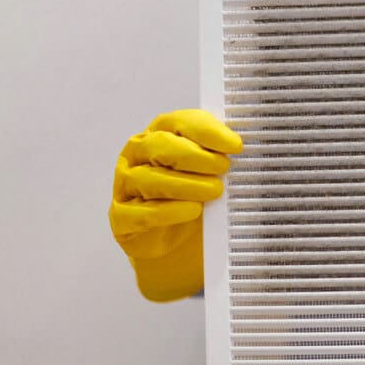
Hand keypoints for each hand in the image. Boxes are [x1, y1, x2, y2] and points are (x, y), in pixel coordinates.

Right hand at [109, 110, 242, 300]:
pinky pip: (142, 212)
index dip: (208, 132)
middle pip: (161, 146)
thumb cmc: (192, 195)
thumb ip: (219, 154)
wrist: (175, 242)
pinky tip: (192, 210)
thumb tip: (242, 146)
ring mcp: (126, 185)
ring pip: (150, 179)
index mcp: (159, 133)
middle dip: (196, 156)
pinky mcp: (122, 217)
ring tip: (214, 191)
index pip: (179, 122)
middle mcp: (137, 155)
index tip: (235, 145)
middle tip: (223, 168)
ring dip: (187, 185)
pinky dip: (169, 211)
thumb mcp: (208, 170)